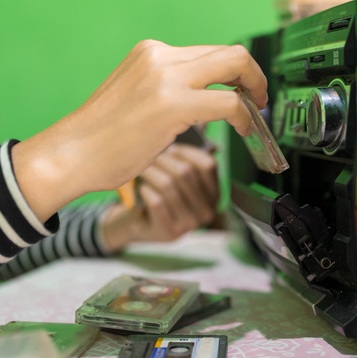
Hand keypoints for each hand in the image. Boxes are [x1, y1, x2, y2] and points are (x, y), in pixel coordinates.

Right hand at [11, 40, 265, 221]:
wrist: (70, 155)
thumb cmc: (101, 137)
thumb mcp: (136, 95)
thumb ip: (167, 87)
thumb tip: (201, 96)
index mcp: (151, 53)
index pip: (209, 52)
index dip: (234, 72)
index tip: (243, 90)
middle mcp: (160, 57)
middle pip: (230, 52)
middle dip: (254, 75)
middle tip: (259, 98)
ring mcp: (166, 78)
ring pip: (235, 67)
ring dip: (255, 92)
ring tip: (254, 117)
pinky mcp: (173, 105)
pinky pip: (229, 103)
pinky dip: (245, 117)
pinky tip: (244, 131)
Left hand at [101, 143, 218, 251]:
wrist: (142, 226)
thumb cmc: (161, 195)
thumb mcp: (178, 178)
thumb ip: (188, 157)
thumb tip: (195, 125)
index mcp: (214, 194)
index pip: (208, 164)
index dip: (187, 151)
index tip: (171, 148)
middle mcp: (208, 211)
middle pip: (185, 172)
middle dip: (163, 160)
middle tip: (149, 157)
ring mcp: (190, 224)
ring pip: (168, 185)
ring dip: (151, 172)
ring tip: (142, 169)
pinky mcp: (171, 232)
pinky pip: (157, 202)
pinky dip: (146, 190)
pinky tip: (143, 189)